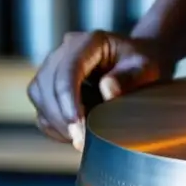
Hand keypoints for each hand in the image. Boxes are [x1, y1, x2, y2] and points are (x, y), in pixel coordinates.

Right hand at [27, 31, 173, 150]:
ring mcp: (53, 68)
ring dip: (56, 122)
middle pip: (47, 85)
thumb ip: (130, 78)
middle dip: (61, 117)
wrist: (137, 66)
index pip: (67, 70)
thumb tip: (108, 91)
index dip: (68, 100)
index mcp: (87, 42)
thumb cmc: (142, 65)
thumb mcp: (145, 68)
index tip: (77, 126)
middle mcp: (63, 52)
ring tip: (81, 139)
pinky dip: (54, 126)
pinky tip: (75, 135)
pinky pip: (41, 109)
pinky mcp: (49, 87)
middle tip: (81, 142)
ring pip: (39, 97)